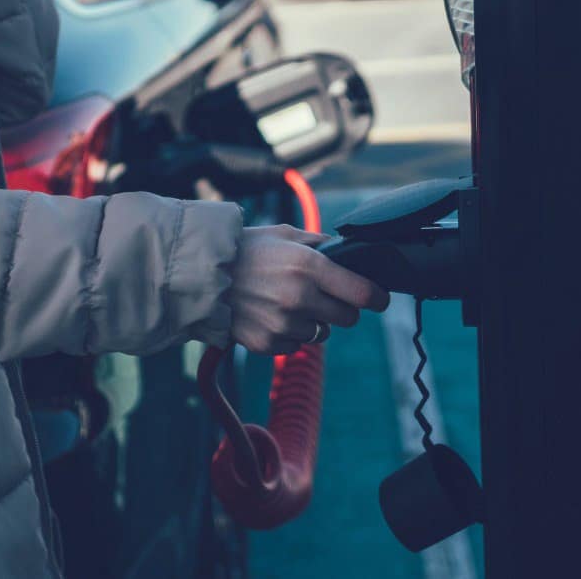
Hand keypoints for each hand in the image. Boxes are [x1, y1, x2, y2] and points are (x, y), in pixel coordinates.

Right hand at [226, 225, 390, 354]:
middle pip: (348, 318)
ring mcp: (284, 324)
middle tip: (326, 296)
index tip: (380, 298)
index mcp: (309, 266)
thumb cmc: (245, 250)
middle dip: (343, 308)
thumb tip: (348, 253)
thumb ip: (319, 244)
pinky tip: (272, 315)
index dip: (377, 297)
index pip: (363, 293)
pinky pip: (297, 345)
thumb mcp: (284, 235)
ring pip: (322, 333)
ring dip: (314, 321)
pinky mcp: (269, 344)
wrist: (201, 276)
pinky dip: (291, 334)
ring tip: (288, 302)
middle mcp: (300, 298)